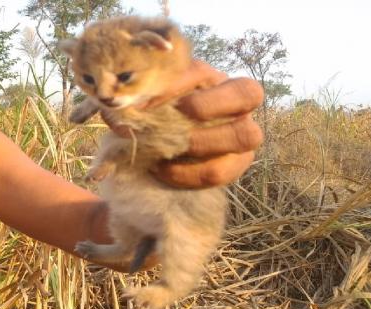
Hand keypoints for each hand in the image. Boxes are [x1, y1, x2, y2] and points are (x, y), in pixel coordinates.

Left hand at [102, 60, 263, 188]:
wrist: (164, 149)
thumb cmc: (156, 120)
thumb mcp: (147, 106)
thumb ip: (136, 105)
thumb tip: (120, 113)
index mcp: (210, 79)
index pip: (202, 72)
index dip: (175, 86)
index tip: (144, 103)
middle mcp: (236, 103)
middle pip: (249, 93)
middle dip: (209, 105)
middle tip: (179, 117)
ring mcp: (241, 133)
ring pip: (247, 135)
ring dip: (204, 143)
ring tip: (168, 151)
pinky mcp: (236, 164)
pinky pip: (222, 171)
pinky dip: (190, 173)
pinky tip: (164, 170)